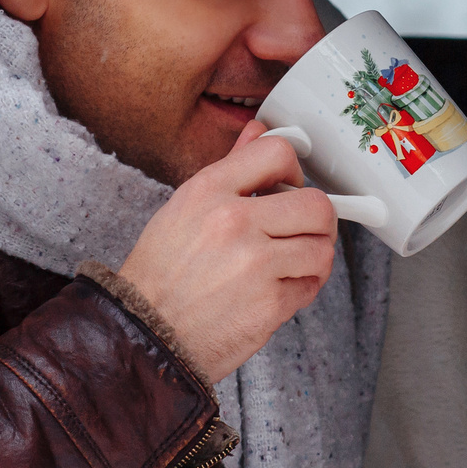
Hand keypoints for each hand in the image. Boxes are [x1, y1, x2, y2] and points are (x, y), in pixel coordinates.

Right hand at [119, 119, 337, 382]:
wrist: (144, 336)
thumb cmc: (161, 275)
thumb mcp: (184, 208)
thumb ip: (230, 168)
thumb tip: (258, 131)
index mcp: (208, 191)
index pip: (277, 153)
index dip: (294, 170)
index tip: (290, 186)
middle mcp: (233, 222)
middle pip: (316, 204)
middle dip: (318, 220)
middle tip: (304, 230)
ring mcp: (255, 264)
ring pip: (322, 248)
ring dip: (313, 257)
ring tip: (291, 264)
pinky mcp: (269, 304)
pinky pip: (311, 287)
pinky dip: (301, 289)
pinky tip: (277, 289)